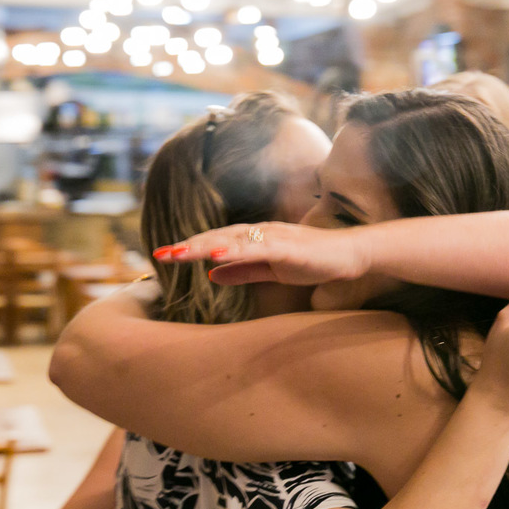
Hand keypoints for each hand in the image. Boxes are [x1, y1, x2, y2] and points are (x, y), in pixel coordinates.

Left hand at [152, 222, 367, 286]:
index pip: (216, 241)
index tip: (163, 256)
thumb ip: (242, 271)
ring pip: (230, 239)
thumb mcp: (271, 270)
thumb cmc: (314, 261)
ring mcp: (273, 237)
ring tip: (178, 253)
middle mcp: (260, 233)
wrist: (349, 256)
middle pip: (217, 237)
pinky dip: (234, 249)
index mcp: (254, 239)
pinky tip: (216, 254)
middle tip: (158, 255)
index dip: (189, 248)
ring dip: (203, 245)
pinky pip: (256, 248)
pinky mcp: (287, 246)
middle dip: (187, 246)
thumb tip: (211, 275)